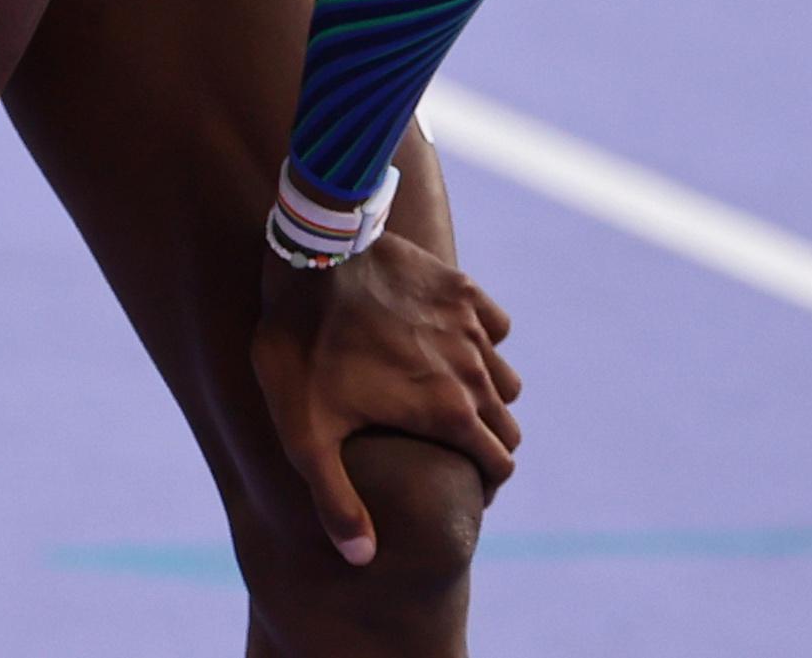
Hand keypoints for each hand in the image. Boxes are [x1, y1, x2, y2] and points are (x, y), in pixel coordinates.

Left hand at [249, 234, 520, 564]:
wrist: (315, 253)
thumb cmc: (303, 346)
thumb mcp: (305, 432)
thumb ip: (335, 501)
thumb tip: (361, 559)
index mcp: (449, 413)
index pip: (499, 466)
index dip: (484, 485)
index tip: (462, 486)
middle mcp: (474, 371)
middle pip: (508, 425)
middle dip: (487, 443)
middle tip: (450, 447)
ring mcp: (472, 326)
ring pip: (504, 377)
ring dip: (486, 394)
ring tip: (447, 398)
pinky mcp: (461, 288)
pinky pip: (494, 325)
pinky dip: (481, 341)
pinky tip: (447, 343)